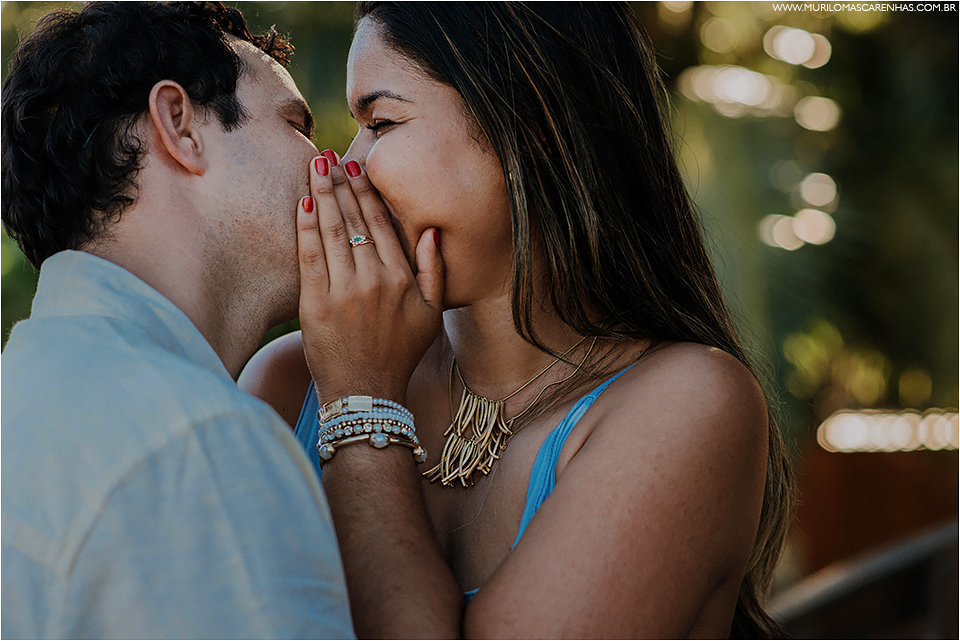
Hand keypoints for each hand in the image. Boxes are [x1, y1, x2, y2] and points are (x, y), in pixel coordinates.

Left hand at [296, 153, 443, 404]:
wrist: (366, 392)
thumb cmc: (399, 353)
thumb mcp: (430, 315)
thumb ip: (434, 271)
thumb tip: (432, 231)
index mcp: (402, 279)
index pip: (381, 224)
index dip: (366, 192)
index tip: (355, 167)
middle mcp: (375, 280)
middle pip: (354, 220)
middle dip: (339, 183)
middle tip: (328, 155)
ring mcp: (344, 291)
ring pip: (332, 231)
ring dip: (321, 194)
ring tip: (313, 166)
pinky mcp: (316, 304)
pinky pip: (309, 256)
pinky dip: (306, 227)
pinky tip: (302, 203)